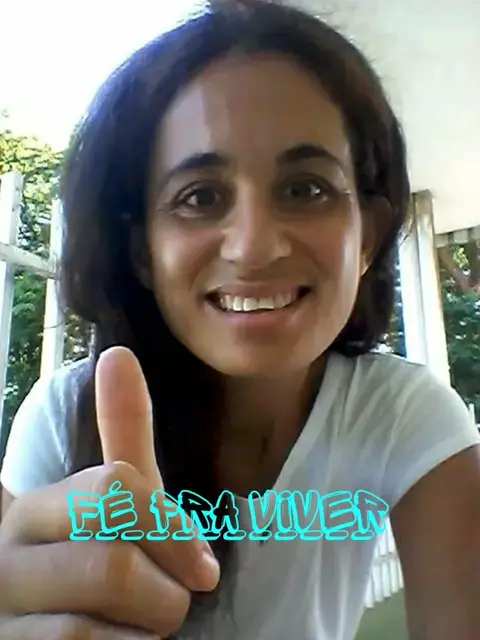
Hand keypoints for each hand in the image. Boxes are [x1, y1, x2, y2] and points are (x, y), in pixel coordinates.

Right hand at [0, 347, 219, 638]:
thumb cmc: (107, 567)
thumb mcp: (122, 502)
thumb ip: (122, 434)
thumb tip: (118, 353)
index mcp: (35, 506)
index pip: (114, 488)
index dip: (171, 529)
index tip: (204, 569)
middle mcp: (4, 554)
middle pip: (115, 556)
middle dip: (167, 587)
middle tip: (174, 602)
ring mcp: (2, 613)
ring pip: (104, 609)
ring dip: (152, 625)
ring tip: (143, 627)